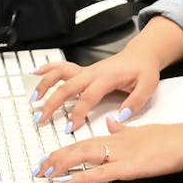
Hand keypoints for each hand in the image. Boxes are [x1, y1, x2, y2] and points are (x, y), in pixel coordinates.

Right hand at [31, 50, 161, 132]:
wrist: (142, 54)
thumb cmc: (144, 70)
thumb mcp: (148, 86)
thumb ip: (135, 102)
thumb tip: (120, 116)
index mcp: (107, 77)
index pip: (88, 97)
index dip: (77, 113)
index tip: (70, 127)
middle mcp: (93, 72)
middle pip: (67, 86)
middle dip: (52, 103)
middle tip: (42, 118)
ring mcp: (87, 70)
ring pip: (60, 74)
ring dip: (45, 85)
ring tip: (34, 99)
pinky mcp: (84, 70)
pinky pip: (62, 68)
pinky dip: (48, 69)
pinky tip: (36, 73)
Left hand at [34, 119, 182, 182]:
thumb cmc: (169, 138)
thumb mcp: (141, 130)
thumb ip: (123, 129)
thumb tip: (110, 122)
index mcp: (116, 136)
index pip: (83, 142)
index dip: (63, 150)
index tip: (48, 159)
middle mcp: (114, 143)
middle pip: (77, 148)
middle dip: (55, 159)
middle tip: (38, 169)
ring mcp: (121, 155)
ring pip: (85, 157)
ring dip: (62, 165)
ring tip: (46, 173)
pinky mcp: (130, 167)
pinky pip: (102, 172)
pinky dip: (83, 175)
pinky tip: (69, 180)